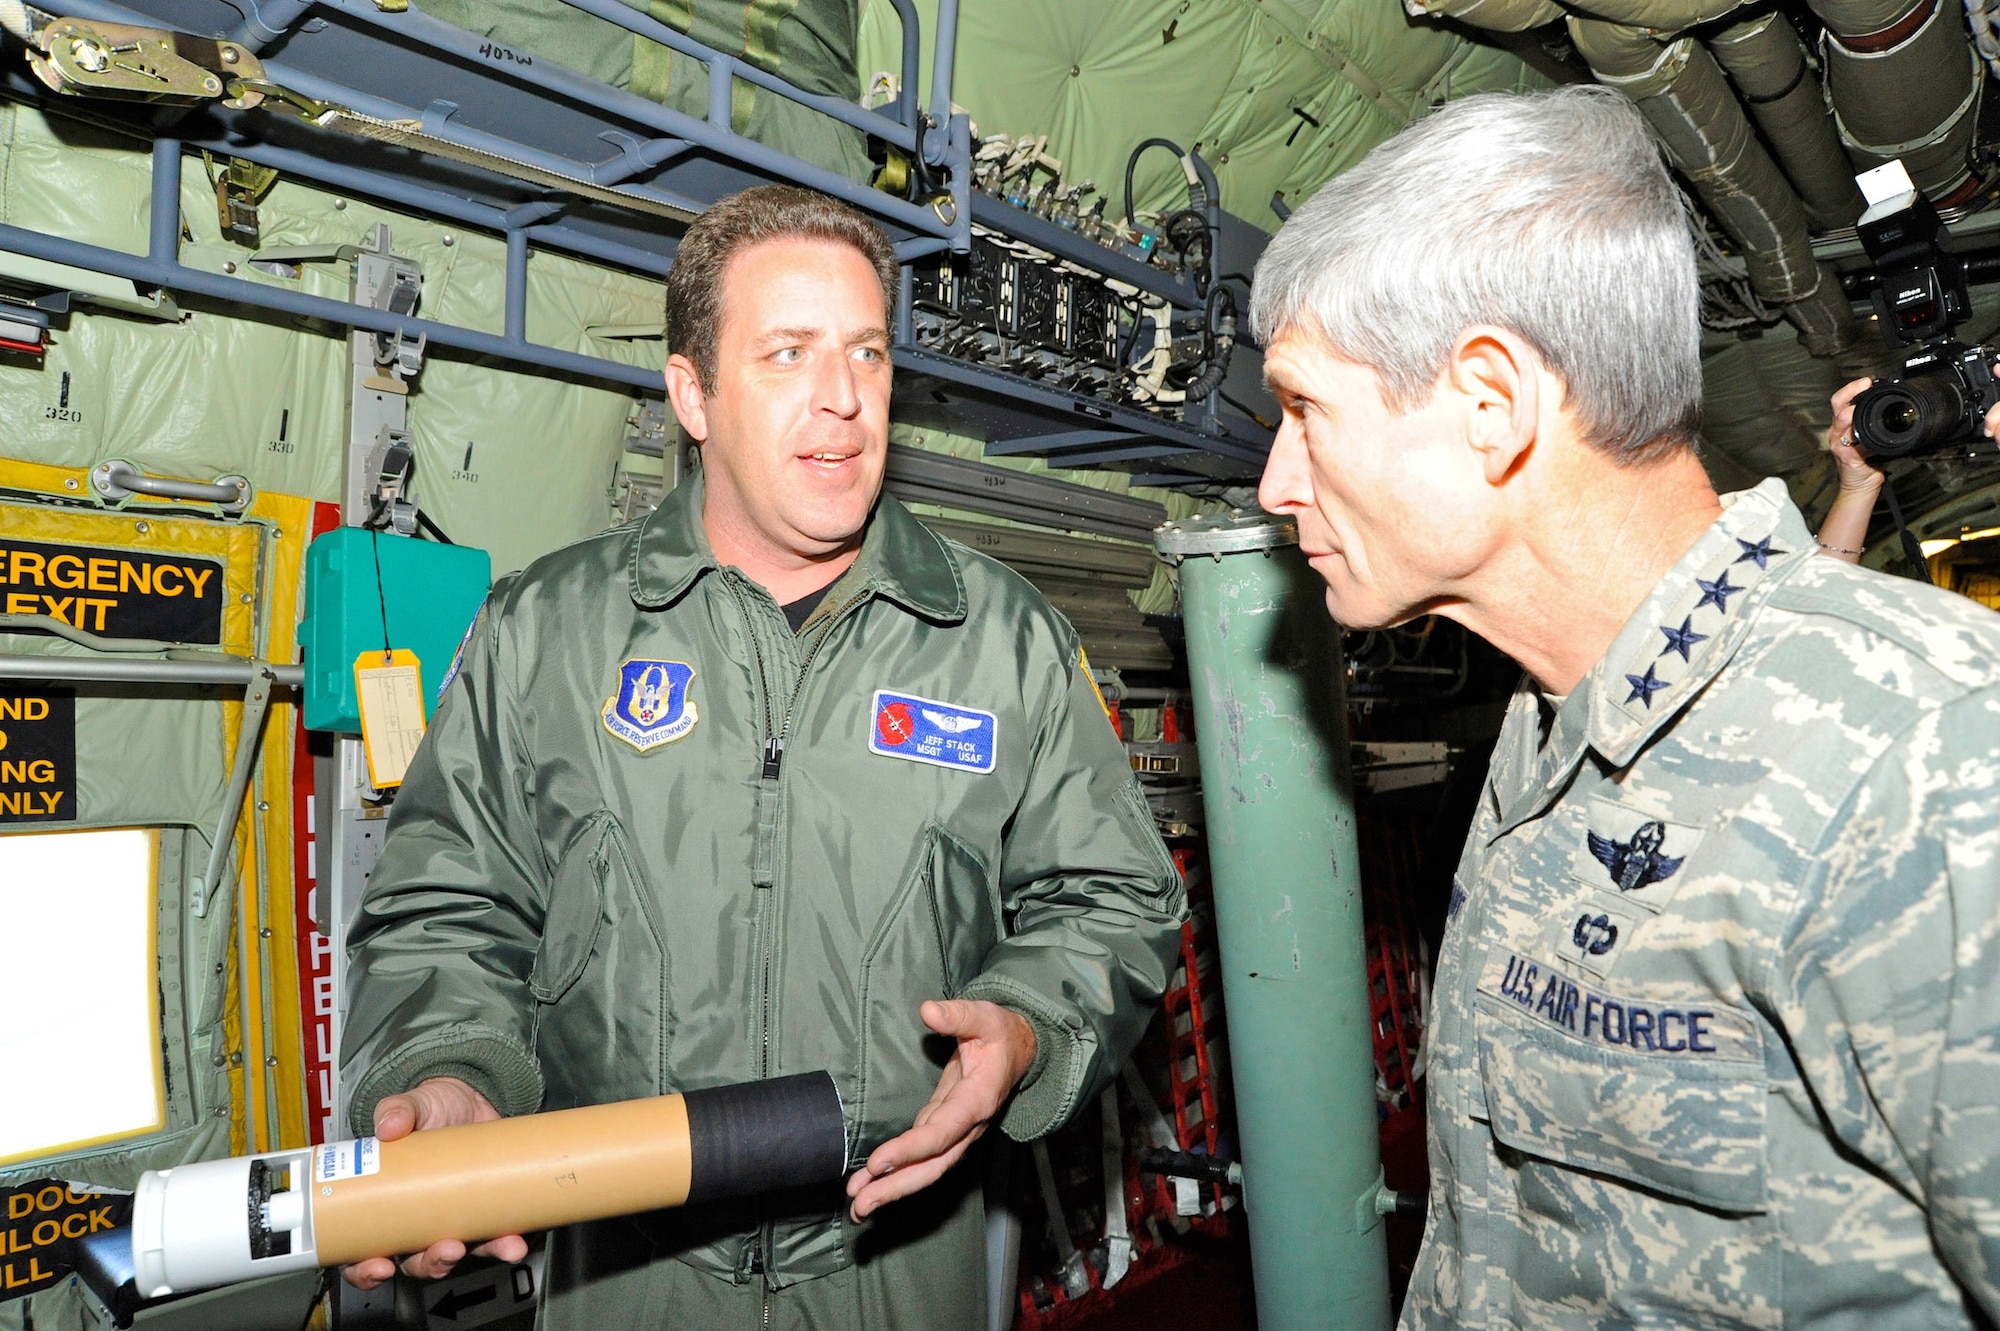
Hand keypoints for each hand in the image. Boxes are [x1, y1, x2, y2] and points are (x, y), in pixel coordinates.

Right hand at [338, 1077, 529, 1289]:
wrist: (471, 1099)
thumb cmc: (430, 1110)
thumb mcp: (410, 1105)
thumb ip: (397, 1110)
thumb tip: (390, 1126)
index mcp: (382, 1206)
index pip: (363, 1252)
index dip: (365, 1269)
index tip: (378, 1266)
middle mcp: (414, 1222)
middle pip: (413, 1261)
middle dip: (429, 1264)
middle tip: (443, 1252)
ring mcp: (449, 1220)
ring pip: (454, 1256)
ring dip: (470, 1258)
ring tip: (482, 1246)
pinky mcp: (481, 1213)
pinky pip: (491, 1238)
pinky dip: (503, 1245)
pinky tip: (512, 1242)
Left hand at [845, 999, 1037, 1221]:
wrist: (1021, 1050)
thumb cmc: (1001, 1033)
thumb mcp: (986, 1016)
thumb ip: (958, 1015)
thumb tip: (929, 1010)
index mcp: (977, 1100)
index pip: (942, 1132)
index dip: (910, 1149)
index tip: (878, 1162)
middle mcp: (968, 1126)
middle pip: (932, 1165)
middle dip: (896, 1187)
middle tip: (860, 1205)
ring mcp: (956, 1132)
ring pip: (926, 1168)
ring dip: (891, 1190)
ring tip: (857, 1207)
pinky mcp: (943, 1129)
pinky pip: (920, 1158)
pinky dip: (896, 1174)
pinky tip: (869, 1184)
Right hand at [1828, 377, 1885, 494]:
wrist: (1860, 486)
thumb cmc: (1867, 462)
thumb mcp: (1871, 438)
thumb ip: (1877, 424)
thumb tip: (1898, 410)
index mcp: (1842, 425)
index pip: (1840, 400)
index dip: (1851, 388)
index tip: (1866, 381)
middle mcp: (1837, 432)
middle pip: (1838, 407)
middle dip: (1851, 394)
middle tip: (1865, 386)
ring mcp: (1839, 444)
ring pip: (1843, 421)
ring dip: (1854, 413)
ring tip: (1863, 407)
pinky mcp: (1846, 456)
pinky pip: (1854, 443)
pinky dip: (1863, 438)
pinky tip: (1871, 436)